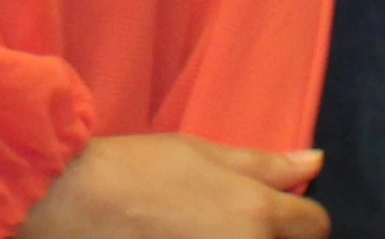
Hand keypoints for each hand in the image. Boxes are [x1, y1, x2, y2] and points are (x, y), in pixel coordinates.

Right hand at [16, 135, 327, 238]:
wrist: (69, 204)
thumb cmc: (133, 170)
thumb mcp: (201, 154)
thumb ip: (265, 165)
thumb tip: (314, 162)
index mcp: (258, 214)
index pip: (315, 225)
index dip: (297, 216)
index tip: (271, 213)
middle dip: (268, 238)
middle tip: (222, 225)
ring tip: (196, 232)